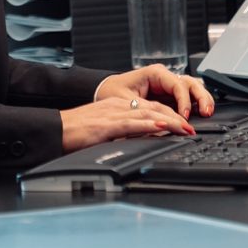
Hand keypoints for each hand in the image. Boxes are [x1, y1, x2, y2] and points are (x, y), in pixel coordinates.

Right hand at [59, 93, 196, 152]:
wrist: (55, 129)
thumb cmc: (75, 132)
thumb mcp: (104, 130)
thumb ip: (122, 133)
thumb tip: (141, 141)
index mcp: (118, 106)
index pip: (150, 108)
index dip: (170, 115)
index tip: (184, 125)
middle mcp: (118, 107)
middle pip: (153, 108)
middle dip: (176, 118)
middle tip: (192, 128)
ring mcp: (113, 114)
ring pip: (147, 114)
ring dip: (169, 121)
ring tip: (185, 128)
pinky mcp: (106, 125)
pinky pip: (132, 123)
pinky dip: (149, 124)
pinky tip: (161, 126)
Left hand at [94, 65, 214, 121]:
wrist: (103, 91)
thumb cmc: (111, 91)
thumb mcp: (127, 101)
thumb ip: (145, 110)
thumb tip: (162, 120)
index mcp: (155, 73)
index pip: (178, 85)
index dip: (184, 101)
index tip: (185, 116)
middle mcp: (164, 77)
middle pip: (191, 83)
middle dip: (201, 97)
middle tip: (206, 112)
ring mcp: (168, 86)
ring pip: (193, 88)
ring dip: (202, 99)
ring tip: (208, 113)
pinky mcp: (169, 96)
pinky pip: (188, 97)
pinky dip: (196, 104)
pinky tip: (201, 114)